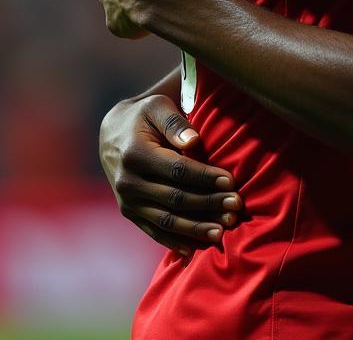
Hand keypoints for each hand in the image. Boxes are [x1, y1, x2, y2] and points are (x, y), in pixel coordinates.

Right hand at [100, 94, 242, 256]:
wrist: (111, 132)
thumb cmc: (143, 115)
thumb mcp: (157, 107)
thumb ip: (175, 123)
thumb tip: (194, 141)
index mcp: (135, 154)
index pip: (178, 170)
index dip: (205, 178)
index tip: (231, 182)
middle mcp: (127, 182)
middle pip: (176, 198)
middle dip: (209, 204)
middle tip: (236, 207)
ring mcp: (127, 201)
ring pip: (166, 220)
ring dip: (196, 228)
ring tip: (222, 232)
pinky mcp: (129, 213)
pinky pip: (153, 231)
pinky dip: (174, 242)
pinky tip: (194, 250)